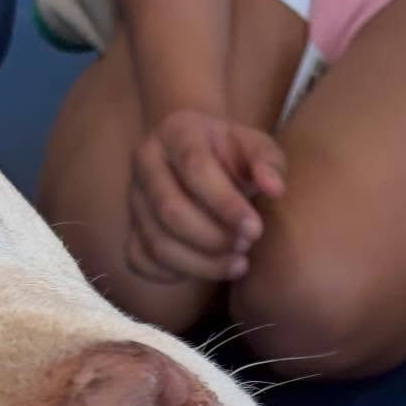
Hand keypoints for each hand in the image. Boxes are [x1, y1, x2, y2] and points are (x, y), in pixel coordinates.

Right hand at [127, 109, 286, 285]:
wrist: (194, 155)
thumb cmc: (230, 154)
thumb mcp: (255, 147)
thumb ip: (269, 163)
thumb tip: (274, 189)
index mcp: (175, 132)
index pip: (194, 168)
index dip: (225, 204)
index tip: (256, 230)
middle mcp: (145, 162)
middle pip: (170, 211)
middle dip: (213, 238)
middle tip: (246, 245)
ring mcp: (134, 198)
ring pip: (158, 243)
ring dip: (201, 264)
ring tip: (238, 263)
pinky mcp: (131, 229)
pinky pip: (141, 260)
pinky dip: (174, 274)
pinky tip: (208, 268)